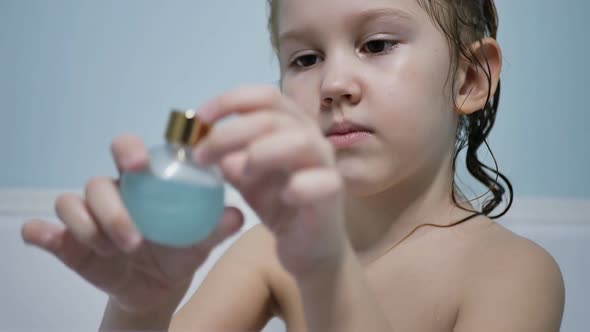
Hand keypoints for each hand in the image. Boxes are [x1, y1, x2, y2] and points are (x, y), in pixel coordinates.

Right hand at [21, 135, 243, 313]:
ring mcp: (87, 217)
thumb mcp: (201, 240)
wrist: (159, 285)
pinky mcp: (68, 242)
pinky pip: (47, 231)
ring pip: (72, 204)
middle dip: (110, 203)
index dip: (129, 150)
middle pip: (97, 181)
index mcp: (143, 182)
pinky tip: (48, 238)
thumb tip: (237, 214)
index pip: (129, 151)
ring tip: (121, 251)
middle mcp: (112, 193)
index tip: (140, 165)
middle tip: (132, 232)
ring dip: (92, 228)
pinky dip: (43, 233)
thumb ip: (217, 226)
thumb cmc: (180, 249)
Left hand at [194, 85, 347, 275]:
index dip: (230, 101)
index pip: (264, 97)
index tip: (200, 118)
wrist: (309, 245)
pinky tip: (283, 198)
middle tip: (202, 156)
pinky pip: (323, 181)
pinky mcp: (333, 194)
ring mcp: (325, 164)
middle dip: (230, 133)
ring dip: (262, 153)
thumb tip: (204, 145)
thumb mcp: (245, 177)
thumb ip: (228, 157)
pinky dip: (299, 186)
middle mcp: (310, 137)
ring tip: (240, 175)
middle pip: (273, 117)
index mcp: (290, 125)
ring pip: (300, 141)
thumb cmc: (279, 203)